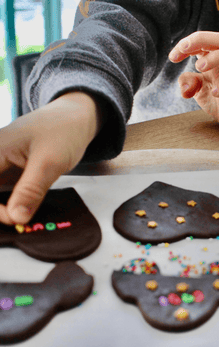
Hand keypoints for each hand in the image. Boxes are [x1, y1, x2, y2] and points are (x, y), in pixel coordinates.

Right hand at [0, 91, 102, 224]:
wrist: (76, 118)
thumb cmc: (63, 132)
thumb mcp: (50, 163)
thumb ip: (31, 190)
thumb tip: (16, 218)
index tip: (15, 219)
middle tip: (19, 221)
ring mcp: (1, 164)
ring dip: (4, 208)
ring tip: (22, 219)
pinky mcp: (11, 171)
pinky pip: (4, 192)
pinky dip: (13, 203)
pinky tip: (25, 211)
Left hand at [168, 31, 218, 134]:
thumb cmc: (215, 97)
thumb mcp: (196, 88)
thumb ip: (186, 82)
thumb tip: (185, 85)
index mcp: (213, 59)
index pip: (203, 41)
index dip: (186, 44)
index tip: (172, 57)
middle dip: (201, 39)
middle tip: (184, 49)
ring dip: (215, 57)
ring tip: (199, 67)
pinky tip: (214, 92)